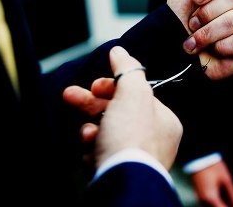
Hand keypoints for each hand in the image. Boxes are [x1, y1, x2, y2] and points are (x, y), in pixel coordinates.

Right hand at [65, 46, 181, 172]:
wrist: (121, 179)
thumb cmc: (132, 137)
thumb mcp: (132, 92)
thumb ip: (127, 68)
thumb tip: (120, 52)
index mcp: (163, 120)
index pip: (134, 94)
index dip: (111, 85)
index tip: (94, 85)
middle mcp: (153, 140)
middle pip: (115, 110)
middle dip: (90, 103)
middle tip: (70, 95)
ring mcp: (134, 156)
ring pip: (104, 131)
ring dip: (89, 128)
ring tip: (88, 134)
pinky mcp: (117, 170)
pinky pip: (99, 151)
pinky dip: (90, 148)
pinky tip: (90, 149)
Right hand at [191, 160, 232, 206]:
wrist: (197, 154)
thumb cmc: (211, 165)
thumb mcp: (226, 180)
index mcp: (210, 198)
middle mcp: (203, 200)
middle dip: (229, 205)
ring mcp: (200, 197)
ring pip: (215, 205)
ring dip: (224, 203)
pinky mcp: (200, 193)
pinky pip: (211, 202)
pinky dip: (219, 200)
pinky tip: (226, 194)